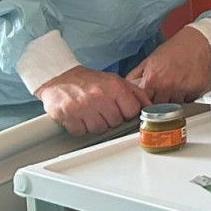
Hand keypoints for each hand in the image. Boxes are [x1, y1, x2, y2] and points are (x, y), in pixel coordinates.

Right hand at [35, 66, 150, 135]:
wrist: (60, 78)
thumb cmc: (90, 81)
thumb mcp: (116, 81)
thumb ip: (136, 93)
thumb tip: (151, 106)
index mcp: (115, 87)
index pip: (132, 111)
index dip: (127, 112)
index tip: (120, 109)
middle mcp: (99, 96)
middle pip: (116, 122)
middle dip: (110, 118)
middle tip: (101, 108)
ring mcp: (83, 106)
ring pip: (99, 129)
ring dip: (95, 124)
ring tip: (90, 111)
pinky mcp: (67, 115)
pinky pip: (81, 132)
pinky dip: (80, 127)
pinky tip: (79, 116)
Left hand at [125, 27, 210, 103]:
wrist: (196, 42)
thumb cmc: (174, 49)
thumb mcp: (149, 60)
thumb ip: (136, 75)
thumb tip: (128, 87)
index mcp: (152, 79)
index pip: (144, 102)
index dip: (146, 101)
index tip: (149, 99)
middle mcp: (167, 86)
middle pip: (160, 107)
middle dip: (160, 100)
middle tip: (164, 89)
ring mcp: (182, 89)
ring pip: (175, 104)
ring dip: (174, 98)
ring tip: (176, 84)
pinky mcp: (196, 89)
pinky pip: (189, 100)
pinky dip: (187, 95)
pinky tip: (186, 83)